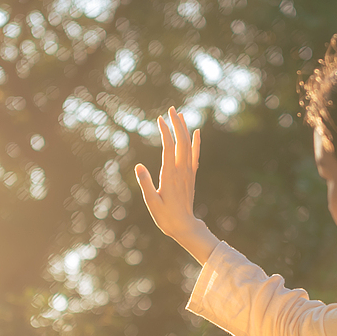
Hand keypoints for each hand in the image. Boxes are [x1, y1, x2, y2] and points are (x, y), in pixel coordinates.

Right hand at [135, 107, 219, 264]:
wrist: (184, 226)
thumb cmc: (165, 216)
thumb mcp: (152, 202)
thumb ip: (146, 183)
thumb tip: (139, 166)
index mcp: (170, 175)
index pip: (168, 147)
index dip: (165, 132)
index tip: (159, 119)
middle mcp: (181, 170)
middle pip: (181, 142)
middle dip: (176, 124)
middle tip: (171, 109)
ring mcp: (188, 172)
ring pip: (188, 146)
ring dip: (184, 129)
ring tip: (180, 115)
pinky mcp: (191, 176)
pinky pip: (195, 155)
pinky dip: (196, 143)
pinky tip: (197, 132)